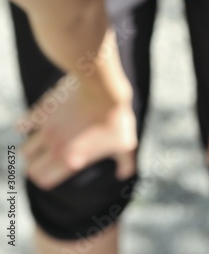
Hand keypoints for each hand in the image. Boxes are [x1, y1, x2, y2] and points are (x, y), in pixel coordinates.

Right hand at [16, 75, 136, 188]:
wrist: (103, 87)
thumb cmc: (116, 116)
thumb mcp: (126, 142)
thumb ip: (125, 162)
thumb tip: (124, 173)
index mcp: (71, 160)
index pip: (44, 180)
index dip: (47, 178)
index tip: (53, 171)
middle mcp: (55, 147)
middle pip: (30, 169)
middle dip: (36, 167)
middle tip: (46, 160)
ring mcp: (46, 129)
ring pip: (25, 150)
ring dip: (31, 150)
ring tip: (42, 144)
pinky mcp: (42, 110)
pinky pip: (23, 124)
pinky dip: (26, 127)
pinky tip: (36, 123)